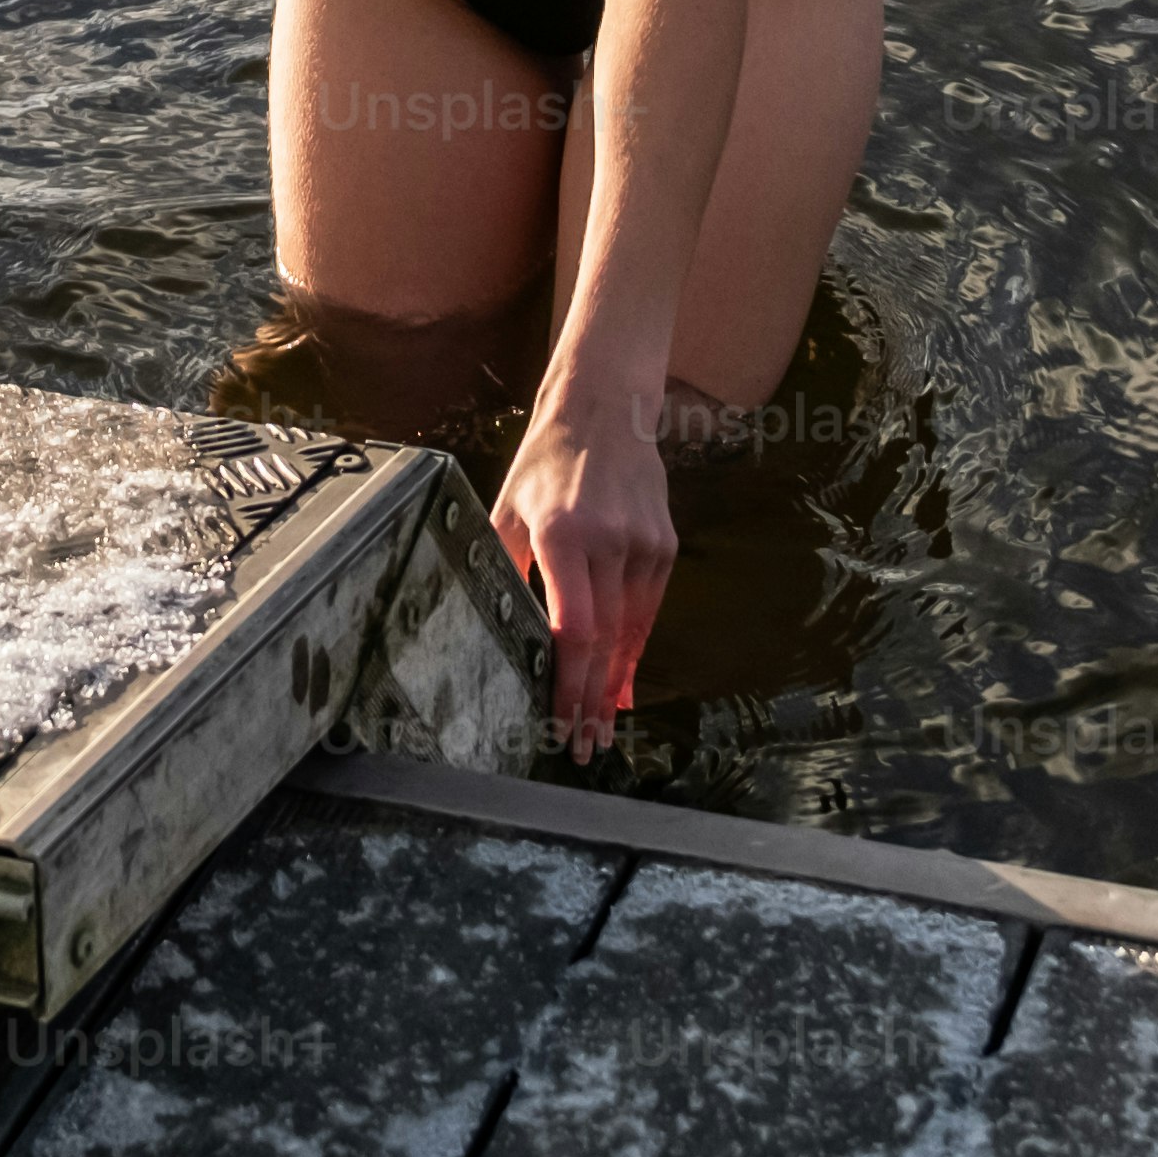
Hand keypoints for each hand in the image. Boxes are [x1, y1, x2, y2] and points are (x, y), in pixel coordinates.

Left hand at [491, 403, 676, 742]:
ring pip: (632, 631)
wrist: (605, 409)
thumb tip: (493, 628)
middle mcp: (610, 540)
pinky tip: (620, 681)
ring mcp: (644, 543)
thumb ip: (501, 567)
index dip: (569, 683)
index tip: (562, 722)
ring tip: (600, 728)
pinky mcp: (664, 544)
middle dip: (592, 701)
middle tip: (583, 747)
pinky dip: (633, 649)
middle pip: (605, 641)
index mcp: (563, 534)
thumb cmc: (546, 462)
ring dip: (615, 684)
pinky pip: (647, 610)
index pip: (573, 627)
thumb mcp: (507, 508)